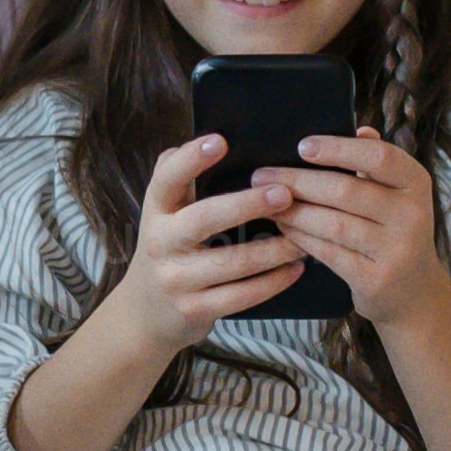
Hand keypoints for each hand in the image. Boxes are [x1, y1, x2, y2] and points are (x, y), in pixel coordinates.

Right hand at [110, 133, 309, 352]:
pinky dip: (273, 282)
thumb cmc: (170, 249)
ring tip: (305, 237)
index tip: (221, 140)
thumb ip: (183, 179)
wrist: (145, 313)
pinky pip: (241, 296)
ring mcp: (176, 279)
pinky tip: (296, 269)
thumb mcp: (166, 213)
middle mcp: (161, 242)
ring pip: (232, 262)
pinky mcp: (194, 309)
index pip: (167, 178)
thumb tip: (218, 137)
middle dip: (247, 205)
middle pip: (204, 220)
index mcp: (157, 210)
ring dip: (275, 250)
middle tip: (284, 193)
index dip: (191, 159)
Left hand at [253, 128, 450, 330]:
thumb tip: (358, 128)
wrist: (413, 292)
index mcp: (415, 183)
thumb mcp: (397, 195)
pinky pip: (328, 253)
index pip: (378, 157)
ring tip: (265, 203)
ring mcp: (395, 249)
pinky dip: (301, 238)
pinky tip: (283, 228)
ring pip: (333, 224)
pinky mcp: (375, 278)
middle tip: (262, 176)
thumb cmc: (393, 232)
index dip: (338, 149)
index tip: (302, 146)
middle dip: (298, 182)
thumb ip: (377, 164)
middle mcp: (412, 214)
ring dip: (293, 212)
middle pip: (346, 191)